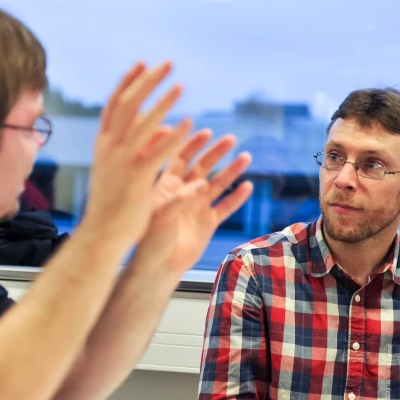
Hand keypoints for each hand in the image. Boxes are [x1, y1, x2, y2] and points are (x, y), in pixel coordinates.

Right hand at [82, 62, 193, 245]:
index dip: (128, 82)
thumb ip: (137, 146)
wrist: (102, 234)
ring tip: (180, 85)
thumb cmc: (112, 204)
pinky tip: (189, 124)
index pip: (114, 105)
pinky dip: (173, 137)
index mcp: (103, 145)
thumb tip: (160, 128)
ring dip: (162, 102)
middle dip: (147, 82)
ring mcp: (121, 162)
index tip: (142, 64)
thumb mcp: (119, 170)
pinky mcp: (136, 178)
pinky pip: (157, 152)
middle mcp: (108, 148)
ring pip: (142, 124)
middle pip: (128, 105)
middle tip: (167, 63)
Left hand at [133, 129, 252, 273]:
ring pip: (217, 184)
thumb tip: (202, 184)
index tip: (206, 132)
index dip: (192, 144)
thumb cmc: (150, 240)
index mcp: (167, 186)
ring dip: (231, 170)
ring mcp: (197, 207)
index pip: (181, 158)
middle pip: (202, 166)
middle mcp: (184, 193)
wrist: (158, 267)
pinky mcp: (208, 223)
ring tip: (245, 157)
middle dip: (216, 152)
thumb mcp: (161, 215)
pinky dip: (237, 198)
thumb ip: (180, 198)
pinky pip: (225, 207)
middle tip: (230, 139)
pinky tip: (248, 186)